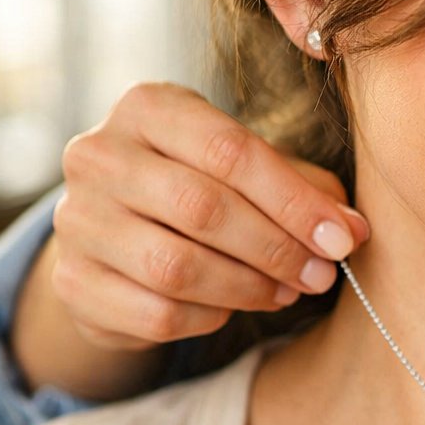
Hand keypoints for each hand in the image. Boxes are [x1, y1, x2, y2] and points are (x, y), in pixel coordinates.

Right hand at [51, 82, 370, 350]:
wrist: (120, 231)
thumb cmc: (206, 185)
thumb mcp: (254, 168)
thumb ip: (306, 191)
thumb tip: (353, 231)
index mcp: (148, 107)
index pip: (230, 151)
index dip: (294, 202)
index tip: (343, 240)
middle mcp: (98, 155)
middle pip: (203, 208)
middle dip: (277, 248)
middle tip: (322, 275)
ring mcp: (76, 220)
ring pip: (176, 266)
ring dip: (249, 287)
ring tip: (288, 291)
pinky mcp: (72, 281)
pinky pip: (156, 312)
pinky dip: (209, 317)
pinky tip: (234, 308)